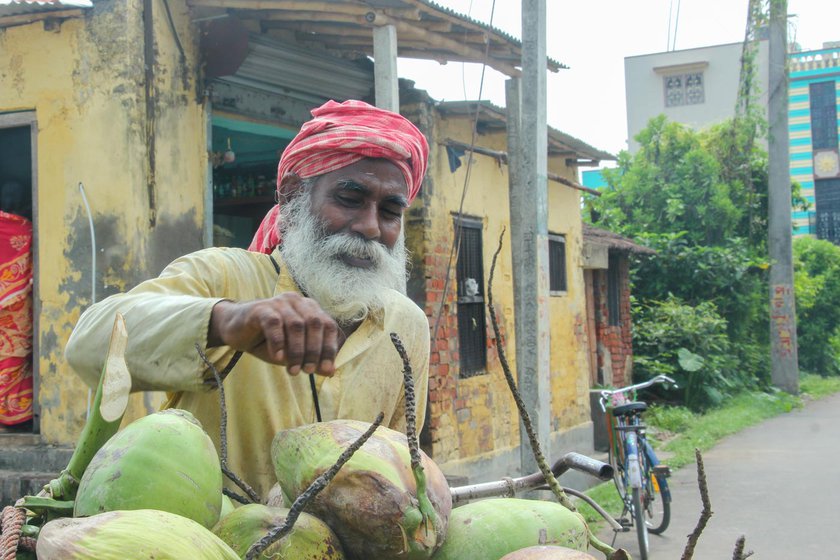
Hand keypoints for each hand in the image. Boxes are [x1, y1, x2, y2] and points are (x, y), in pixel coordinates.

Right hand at [208, 295, 339, 375]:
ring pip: (296, 325)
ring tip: (293, 370)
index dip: (330, 348)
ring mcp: (279, 303)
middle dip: (314, 350)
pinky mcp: (261, 308)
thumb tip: (330, 372)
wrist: (236, 331)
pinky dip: (278, 342)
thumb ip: (311, 359)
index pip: (328, 325)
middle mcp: (297, 302)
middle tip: (308, 371)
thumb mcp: (292, 353)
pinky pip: (274, 323)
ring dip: (297, 350)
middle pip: (315, 323)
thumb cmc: (268, 341)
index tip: (326, 370)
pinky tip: (278, 358)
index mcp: (310, 309)